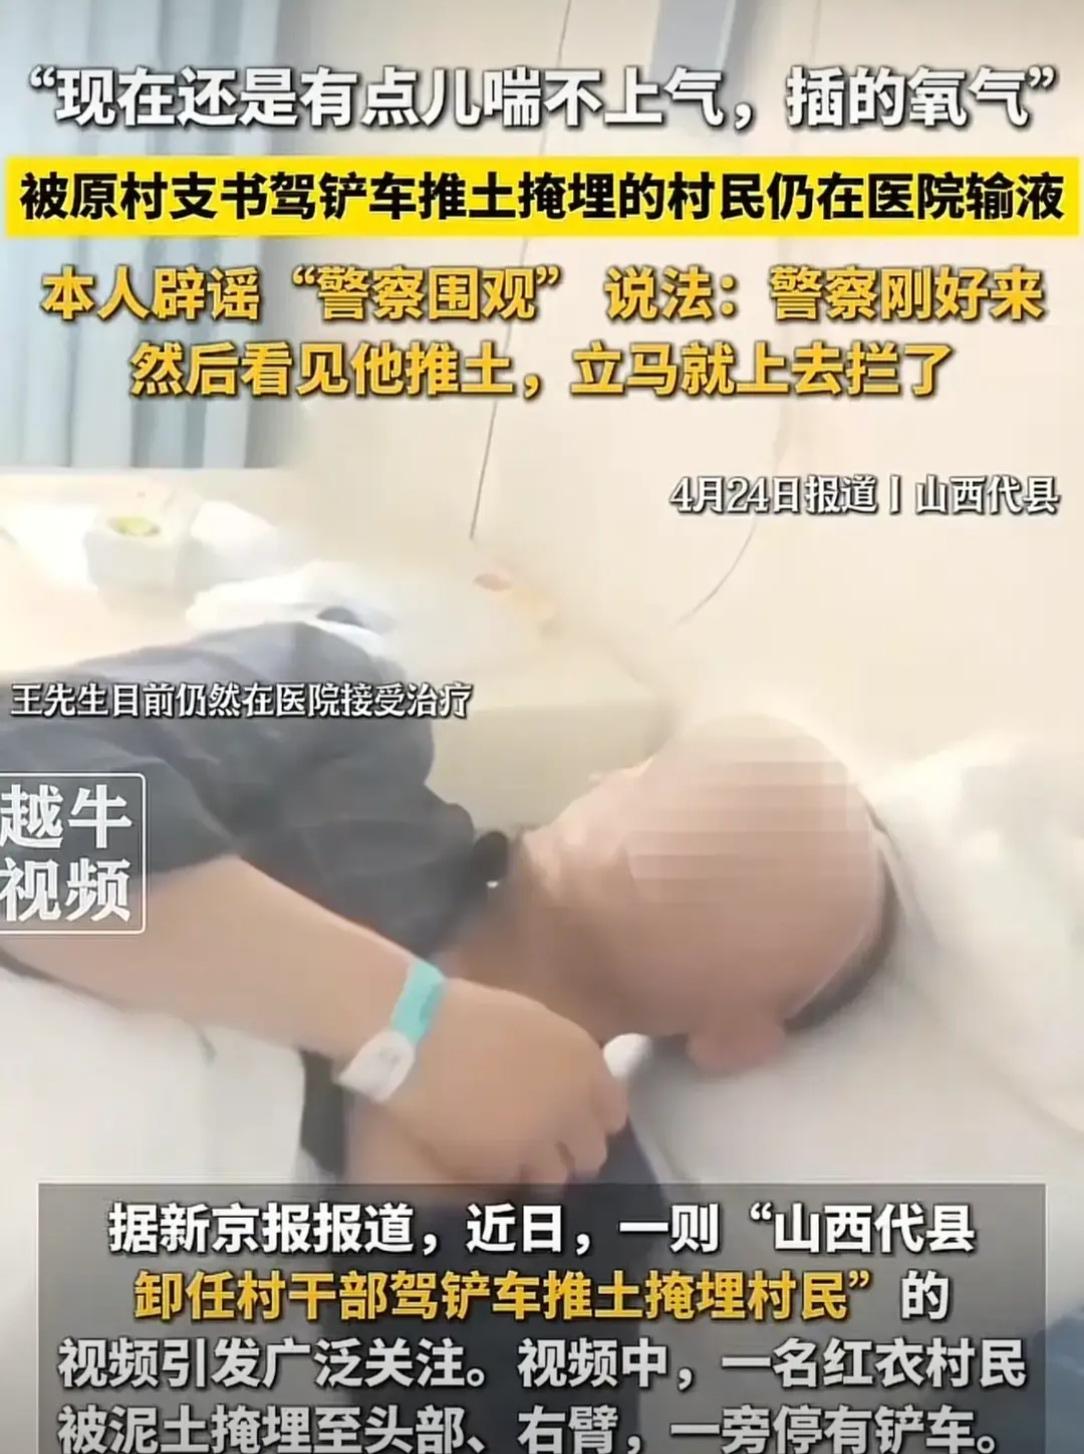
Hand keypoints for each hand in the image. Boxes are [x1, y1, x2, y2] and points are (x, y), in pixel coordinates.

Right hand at [387, 978, 626, 1187]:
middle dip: (570, 1153)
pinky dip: (500, 1173)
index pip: (614, 1113)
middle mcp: (573, 1106)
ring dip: (536, 1170)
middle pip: (591, 1154)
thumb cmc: (469, 1014)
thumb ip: (560, 1057)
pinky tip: (480, 1155)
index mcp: (584, 1063)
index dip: (592, 1118)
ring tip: (510, 1157)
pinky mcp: (504, 1166)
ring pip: (555, 1179)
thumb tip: (566, 1080)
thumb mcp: (532, 1022)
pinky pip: (511, 1180)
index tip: (572, 1120)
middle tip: (542, 1144)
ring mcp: (540, 1140)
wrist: (419, 1037)